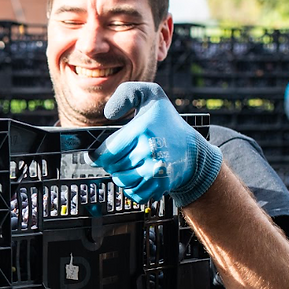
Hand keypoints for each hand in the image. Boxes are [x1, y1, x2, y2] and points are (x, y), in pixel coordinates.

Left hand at [89, 82, 222, 207]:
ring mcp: (156, 171)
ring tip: (129, 166)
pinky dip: (132, 188)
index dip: (96, 156)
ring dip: (121, 176)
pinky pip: (134, 194)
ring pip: (121, 182)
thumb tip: (109, 113)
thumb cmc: (167, 122)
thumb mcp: (151, 95)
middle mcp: (149, 152)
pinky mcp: (161, 186)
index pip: (105, 153)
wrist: (193, 150)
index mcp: (141, 130)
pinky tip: (138, 176)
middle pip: (112, 168)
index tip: (96, 155)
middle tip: (121, 156)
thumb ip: (127, 93)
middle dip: (112, 163)